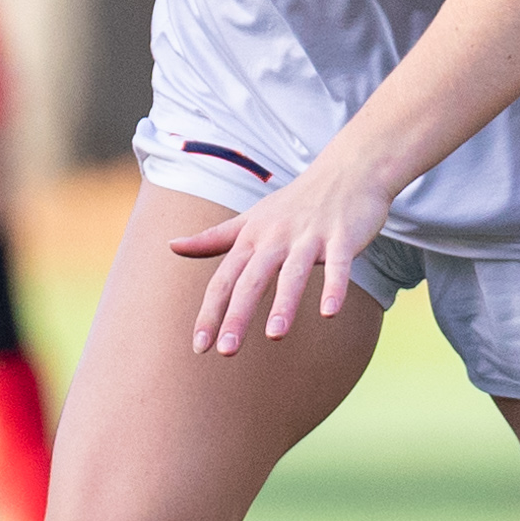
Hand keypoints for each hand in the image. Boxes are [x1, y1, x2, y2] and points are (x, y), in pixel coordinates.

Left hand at [168, 157, 396, 354]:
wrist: (348, 169)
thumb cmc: (295, 202)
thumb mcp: (251, 219)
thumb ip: (213, 238)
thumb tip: (171, 245)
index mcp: (252, 238)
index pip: (224, 279)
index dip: (210, 313)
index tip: (199, 347)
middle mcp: (277, 237)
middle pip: (252, 279)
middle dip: (238, 315)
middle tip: (226, 351)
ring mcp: (310, 236)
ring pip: (293, 273)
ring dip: (284, 304)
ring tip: (274, 336)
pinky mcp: (343, 236)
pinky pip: (339, 265)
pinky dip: (335, 287)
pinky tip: (330, 313)